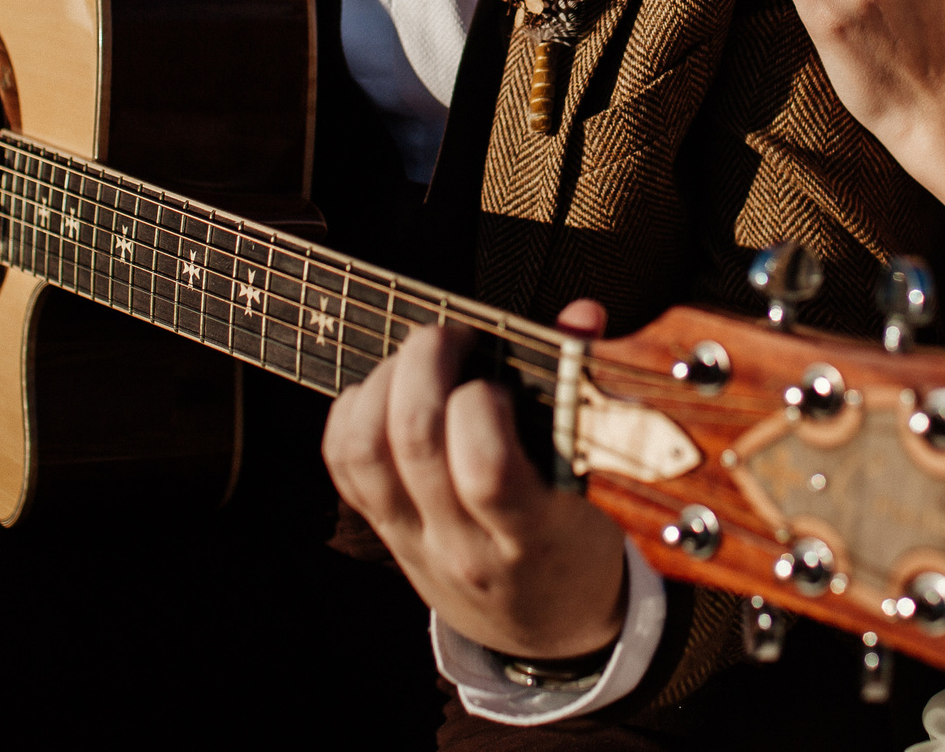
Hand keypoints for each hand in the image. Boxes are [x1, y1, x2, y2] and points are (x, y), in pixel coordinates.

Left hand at [324, 299, 627, 661]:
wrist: (541, 627)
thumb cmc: (577, 543)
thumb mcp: (601, 489)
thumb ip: (587, 392)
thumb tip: (583, 316)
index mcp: (529, 535)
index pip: (485, 471)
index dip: (483, 406)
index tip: (502, 382)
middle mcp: (460, 543)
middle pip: (412, 440)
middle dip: (425, 362)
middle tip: (454, 338)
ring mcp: (413, 538)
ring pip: (364, 450)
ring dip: (381, 383)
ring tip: (417, 361)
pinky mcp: (382, 529)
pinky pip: (343, 462)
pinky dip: (353, 410)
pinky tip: (388, 390)